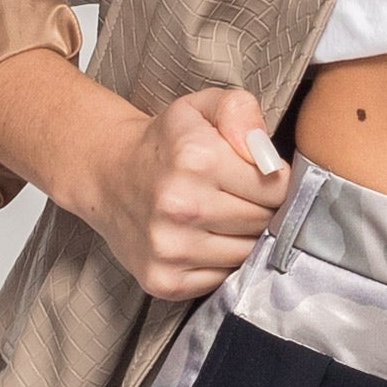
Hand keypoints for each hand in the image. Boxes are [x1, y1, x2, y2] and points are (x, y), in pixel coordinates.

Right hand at [72, 86, 288, 297]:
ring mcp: (169, 248)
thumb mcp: (203, 106)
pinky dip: (221, 262)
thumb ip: (241, 111)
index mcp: (196, 159)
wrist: (109, 175)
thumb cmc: (168, 142)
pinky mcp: (164, 280)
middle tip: (236, 195)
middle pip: (264, 222)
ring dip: (244, 237)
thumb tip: (266, 155)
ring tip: (221, 215)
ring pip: (248, 253)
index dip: (274, 180)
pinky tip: (204, 238)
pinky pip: (223, 279)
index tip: (255, 175)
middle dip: (262, 209)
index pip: (277, 187)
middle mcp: (180, 206)